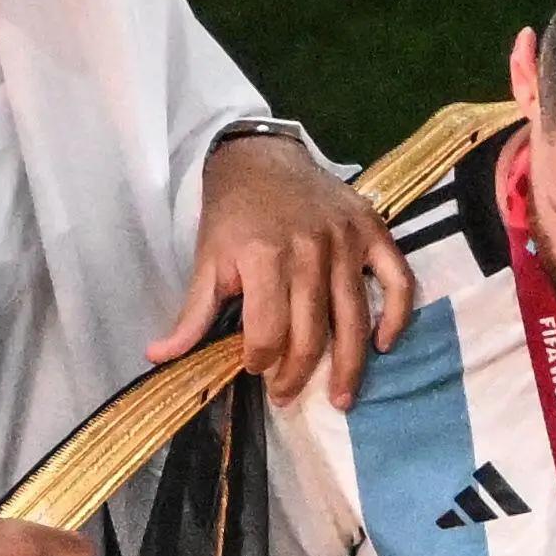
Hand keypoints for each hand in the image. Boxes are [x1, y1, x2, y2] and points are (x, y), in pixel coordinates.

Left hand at [152, 136, 415, 408]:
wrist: (263, 156)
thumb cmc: (233, 213)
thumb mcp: (207, 260)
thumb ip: (193, 314)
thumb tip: (159, 358)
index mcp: (264, 257)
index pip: (268, 330)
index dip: (260, 360)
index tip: (254, 369)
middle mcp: (310, 250)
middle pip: (312, 332)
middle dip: (297, 374)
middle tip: (286, 396)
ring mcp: (346, 241)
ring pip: (354, 317)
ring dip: (348, 365)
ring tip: (340, 398)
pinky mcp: (373, 231)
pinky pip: (397, 280)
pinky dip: (396, 315)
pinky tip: (383, 344)